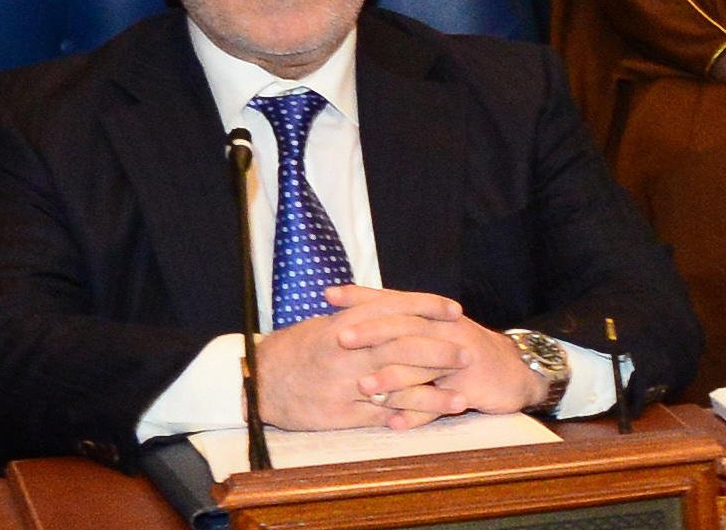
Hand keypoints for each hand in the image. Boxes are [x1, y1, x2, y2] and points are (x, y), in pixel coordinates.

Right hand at [254, 288, 474, 430]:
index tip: (455, 310)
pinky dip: (407, 416)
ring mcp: (346, 384)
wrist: (258, 381)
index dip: (428, 307)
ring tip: (462, 397)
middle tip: (467, 352)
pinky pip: (380, 414)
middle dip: (440, 351)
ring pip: (398, 385)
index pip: (396, 307)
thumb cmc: (296, 348)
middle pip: (404, 347)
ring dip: (433, 393)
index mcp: (347, 322)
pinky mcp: (341, 413)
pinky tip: (429, 420)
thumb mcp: (328, 322)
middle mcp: (349, 350)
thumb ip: (362, 314)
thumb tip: (398, 305)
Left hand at [333, 287, 553, 415]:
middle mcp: (444, 331)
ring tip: (363, 388)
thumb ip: (399, 325)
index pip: (392, 300)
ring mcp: (458, 358)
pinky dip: (418, 414)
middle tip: (338, 338)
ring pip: (422, 367)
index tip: (328, 295)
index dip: (361, 296)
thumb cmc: (462, 353)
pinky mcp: (470, 385)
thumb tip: (352, 317)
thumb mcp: (433, 333)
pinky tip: (395, 423)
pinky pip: (440, 402)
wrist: (511, 373)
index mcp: (431, 316)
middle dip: (371, 332)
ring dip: (392, 378)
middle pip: (405, 327)